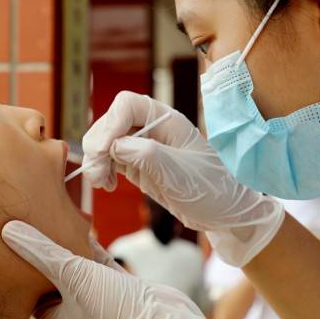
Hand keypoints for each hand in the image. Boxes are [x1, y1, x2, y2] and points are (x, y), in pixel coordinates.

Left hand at [2, 221, 227, 318]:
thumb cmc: (114, 307)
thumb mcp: (71, 274)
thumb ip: (41, 251)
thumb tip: (7, 229)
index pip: (28, 293)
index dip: (17, 270)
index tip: (5, 244)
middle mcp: (76, 312)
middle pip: (51, 280)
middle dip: (41, 255)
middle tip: (24, 226)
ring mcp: (98, 299)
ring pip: (76, 269)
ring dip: (67, 248)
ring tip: (49, 220)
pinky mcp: (118, 287)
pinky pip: (98, 264)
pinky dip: (90, 247)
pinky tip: (84, 225)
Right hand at [82, 91, 284, 266]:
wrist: (223, 213)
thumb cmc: (211, 190)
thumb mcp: (180, 175)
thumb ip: (148, 156)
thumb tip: (115, 145)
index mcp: (167, 120)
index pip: (127, 105)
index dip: (110, 123)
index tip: (104, 151)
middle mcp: (152, 128)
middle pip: (111, 122)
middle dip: (98, 146)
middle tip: (97, 175)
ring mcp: (143, 145)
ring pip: (106, 140)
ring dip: (96, 160)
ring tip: (102, 183)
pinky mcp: (137, 164)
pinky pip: (110, 158)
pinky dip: (102, 169)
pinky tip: (107, 185)